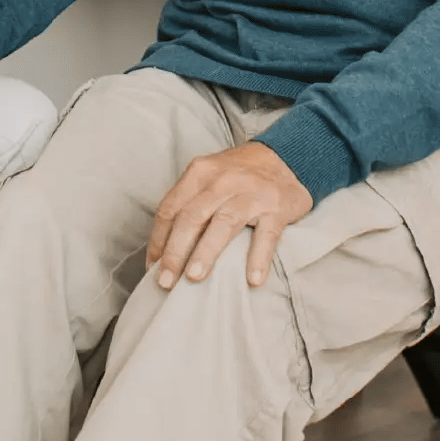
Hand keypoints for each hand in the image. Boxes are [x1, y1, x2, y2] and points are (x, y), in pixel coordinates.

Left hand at [147, 141, 314, 289]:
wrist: (286, 159)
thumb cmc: (238, 176)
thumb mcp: (208, 179)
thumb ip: (187, 205)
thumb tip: (163, 250)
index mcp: (199, 173)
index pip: (170, 209)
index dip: (158, 240)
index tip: (153, 266)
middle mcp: (222, 181)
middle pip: (191, 217)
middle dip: (175, 252)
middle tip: (165, 281)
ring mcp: (251, 194)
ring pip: (224, 224)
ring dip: (206, 252)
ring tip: (194, 277)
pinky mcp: (277, 208)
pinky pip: (266, 236)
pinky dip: (259, 258)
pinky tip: (253, 279)